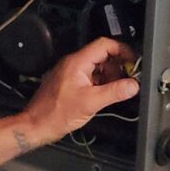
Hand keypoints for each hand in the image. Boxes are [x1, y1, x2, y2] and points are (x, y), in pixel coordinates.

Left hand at [20, 37, 138, 145]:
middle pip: (102, 55)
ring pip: (96, 67)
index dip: (122, 50)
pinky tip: (106, 94)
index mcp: (77, 62)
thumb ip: (114, 92)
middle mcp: (73, 64)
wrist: (36, 125)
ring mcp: (71, 73)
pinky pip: (89, 77)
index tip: (134, 61)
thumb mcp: (90, 103)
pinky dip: (101, 82)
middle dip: (118, 65)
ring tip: (119, 89)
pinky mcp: (70, 83)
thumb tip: (133, 85)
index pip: (104, 45)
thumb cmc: (56, 114)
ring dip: (110, 75)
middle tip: (129, 78)